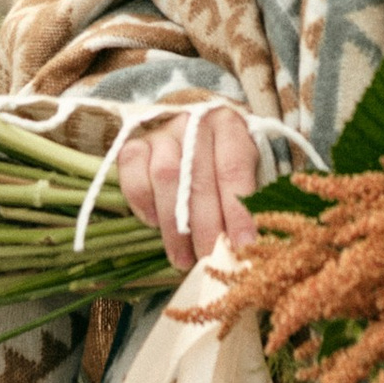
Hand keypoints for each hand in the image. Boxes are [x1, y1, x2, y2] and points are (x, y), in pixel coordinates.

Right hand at [116, 104, 263, 270]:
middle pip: (198, 178)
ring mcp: (162, 131)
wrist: (195, 134)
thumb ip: (249, 199)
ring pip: (165, 177)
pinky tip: (152, 223)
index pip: (233, 169)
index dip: (238, 210)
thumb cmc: (226, 160)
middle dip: (206, 227)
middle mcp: (194, 123)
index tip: (242, 245)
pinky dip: (141, 198)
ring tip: (183, 258)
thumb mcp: (248, 169)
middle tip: (210, 260)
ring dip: (174, 224)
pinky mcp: (135, 142)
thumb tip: (250, 244)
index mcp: (229, 124)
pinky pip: (132, 168)